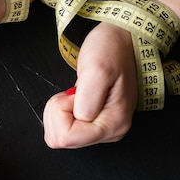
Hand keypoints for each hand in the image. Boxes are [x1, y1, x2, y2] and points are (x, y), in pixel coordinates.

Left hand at [43, 22, 137, 147]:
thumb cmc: (111, 50)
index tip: (75, 93)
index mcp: (113, 125)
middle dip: (58, 112)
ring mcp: (101, 129)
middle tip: (74, 92)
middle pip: (61, 139)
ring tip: (77, 92)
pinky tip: (76, 97)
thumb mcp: (96, 70)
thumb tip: (80, 118)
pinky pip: (62, 128)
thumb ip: (87, 100)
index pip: (67, 137)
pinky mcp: (92, 123)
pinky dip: (60, 111)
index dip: (61, 112)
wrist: (122, 39)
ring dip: (58, 111)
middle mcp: (110, 132)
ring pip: (59, 135)